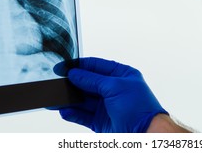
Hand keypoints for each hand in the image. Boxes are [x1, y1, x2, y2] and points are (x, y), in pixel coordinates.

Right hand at [53, 57, 167, 132]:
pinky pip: (83, 116)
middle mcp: (114, 90)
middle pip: (87, 83)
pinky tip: (64, 111)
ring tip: (55, 99)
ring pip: (83, 100)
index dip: (79, 66)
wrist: (146, 135)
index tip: (63, 67)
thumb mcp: (115, 87)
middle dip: (71, 84)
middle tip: (56, 83)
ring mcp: (107, 106)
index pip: (96, 66)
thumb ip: (92, 80)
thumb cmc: (140, 109)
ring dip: (69, 100)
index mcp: (122, 75)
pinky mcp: (101, 122)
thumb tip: (75, 73)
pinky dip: (73, 113)